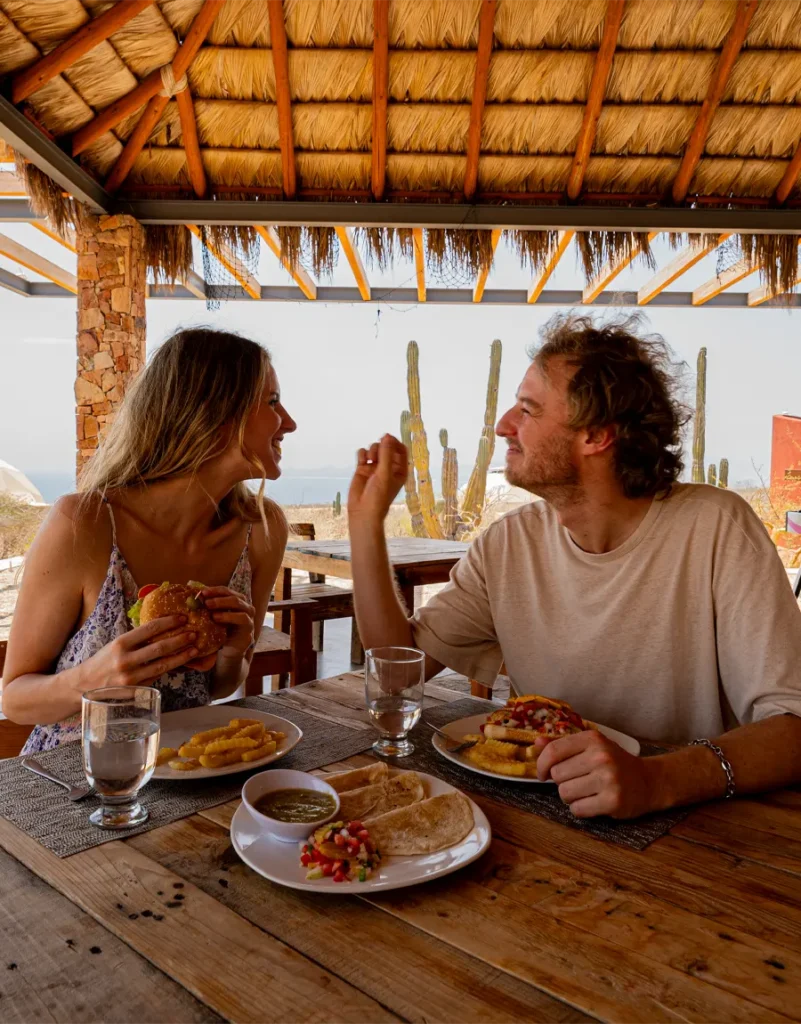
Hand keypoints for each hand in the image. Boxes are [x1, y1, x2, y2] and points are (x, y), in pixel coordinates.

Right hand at [77, 616, 198, 692]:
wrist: (84, 684)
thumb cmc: (103, 660)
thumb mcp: (116, 644)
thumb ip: (137, 639)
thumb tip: (163, 628)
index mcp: (120, 643)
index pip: (150, 629)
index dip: (169, 622)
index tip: (183, 618)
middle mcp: (125, 660)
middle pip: (160, 648)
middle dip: (180, 639)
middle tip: (194, 633)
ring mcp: (131, 677)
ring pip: (162, 665)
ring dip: (181, 657)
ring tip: (194, 649)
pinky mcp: (135, 690)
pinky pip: (156, 677)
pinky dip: (170, 669)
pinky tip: (180, 663)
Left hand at [201, 586, 255, 659]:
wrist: (229, 651)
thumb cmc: (220, 632)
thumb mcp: (214, 618)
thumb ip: (208, 608)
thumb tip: (194, 596)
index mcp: (237, 601)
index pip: (226, 591)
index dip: (214, 590)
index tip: (202, 592)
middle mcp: (245, 607)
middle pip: (234, 596)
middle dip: (219, 598)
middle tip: (206, 602)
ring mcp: (249, 617)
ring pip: (239, 604)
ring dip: (224, 605)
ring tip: (211, 610)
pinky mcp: (249, 628)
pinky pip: (242, 619)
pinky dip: (229, 616)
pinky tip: (217, 619)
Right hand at [348, 434, 407, 523]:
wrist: (362, 510)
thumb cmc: (378, 496)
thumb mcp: (385, 474)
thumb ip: (386, 454)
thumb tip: (387, 435)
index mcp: (400, 469)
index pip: (401, 450)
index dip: (395, 442)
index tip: (387, 439)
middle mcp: (388, 467)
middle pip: (387, 447)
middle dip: (381, 446)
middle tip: (377, 453)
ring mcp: (375, 467)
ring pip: (374, 448)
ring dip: (372, 450)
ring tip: (369, 459)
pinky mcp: (363, 468)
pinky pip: (363, 454)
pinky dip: (362, 454)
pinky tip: (362, 461)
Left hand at [535, 729, 658, 819]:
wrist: (649, 781)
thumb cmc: (616, 763)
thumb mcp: (593, 746)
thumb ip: (564, 745)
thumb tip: (536, 742)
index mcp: (593, 739)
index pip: (553, 751)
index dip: (541, 765)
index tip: (543, 774)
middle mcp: (600, 756)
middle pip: (557, 774)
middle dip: (561, 781)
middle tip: (577, 781)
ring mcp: (608, 779)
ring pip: (564, 793)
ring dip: (570, 797)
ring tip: (585, 792)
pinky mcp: (613, 801)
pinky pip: (577, 809)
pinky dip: (580, 809)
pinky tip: (592, 802)